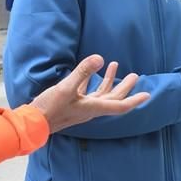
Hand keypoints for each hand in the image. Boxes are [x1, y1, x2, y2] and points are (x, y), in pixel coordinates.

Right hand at [30, 55, 149, 132]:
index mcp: (93, 108)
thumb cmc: (49, 109)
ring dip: (109, 81)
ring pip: (101, 95)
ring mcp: (81, 108)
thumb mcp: (66, 88)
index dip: (134, 99)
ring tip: (114, 65)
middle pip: (113, 99)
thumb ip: (82, 72)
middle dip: (125, 87)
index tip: (147, 95)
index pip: (119, 105)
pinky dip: (92, 83)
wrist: (33, 123)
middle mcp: (90, 109)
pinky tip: (91, 75)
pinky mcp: (72, 105)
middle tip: (136, 75)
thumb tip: (100, 57)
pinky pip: (88, 93)